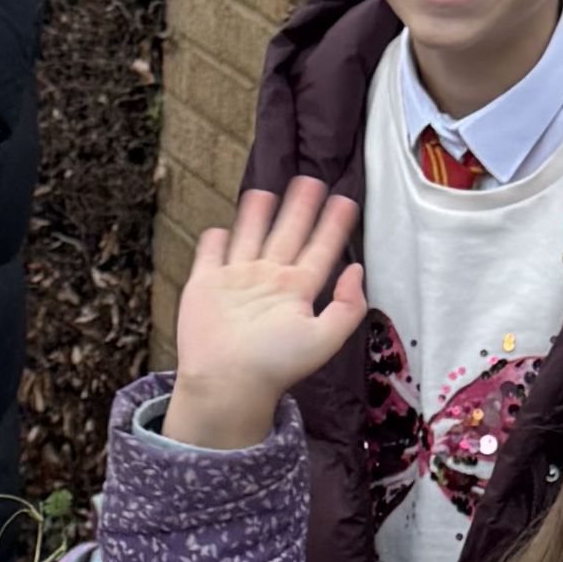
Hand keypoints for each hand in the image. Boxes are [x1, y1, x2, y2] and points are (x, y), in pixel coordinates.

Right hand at [165, 180, 366, 452]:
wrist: (226, 382)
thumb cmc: (274, 365)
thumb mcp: (324, 339)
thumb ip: (348, 307)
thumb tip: (357, 271)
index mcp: (297, 290)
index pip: (321, 249)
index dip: (334, 225)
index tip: (345, 200)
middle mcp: (268, 280)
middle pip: (287, 233)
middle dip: (300, 207)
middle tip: (311, 179)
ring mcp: (236, 281)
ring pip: (250, 235)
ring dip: (258, 213)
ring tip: (266, 189)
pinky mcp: (205, 284)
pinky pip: (211, 253)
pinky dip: (215, 239)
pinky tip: (220, 228)